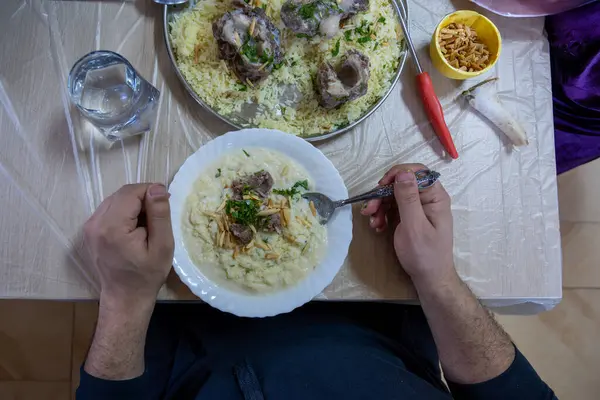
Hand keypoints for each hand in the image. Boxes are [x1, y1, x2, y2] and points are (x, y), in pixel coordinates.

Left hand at [83, 183, 173, 309]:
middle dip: (142, 198)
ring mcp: (89, 226)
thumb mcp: (162, 246)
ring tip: (147, 223)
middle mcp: (95, 223)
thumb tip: (157, 188)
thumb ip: (159, 215)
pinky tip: (134, 228)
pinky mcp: (90, 230)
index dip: (151, 192)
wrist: (125, 298)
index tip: (165, 205)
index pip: (132, 192)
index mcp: (112, 227)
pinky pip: (109, 209)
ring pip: (115, 199)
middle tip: (158, 216)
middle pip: (122, 194)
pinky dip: (124, 212)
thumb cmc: (147, 275)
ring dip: (133, 204)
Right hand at [361, 164, 454, 283]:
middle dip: (383, 195)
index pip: (417, 172)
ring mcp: (418, 208)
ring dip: (380, 207)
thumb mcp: (414, 225)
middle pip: (401, 184)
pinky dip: (382, 215)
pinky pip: (392, 208)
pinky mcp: (409, 217)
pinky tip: (378, 227)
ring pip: (394, 196)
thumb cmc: (424, 254)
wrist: (429, 278)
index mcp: (435, 197)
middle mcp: (427, 199)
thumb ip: (408, 198)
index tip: (382, 186)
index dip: (398, 174)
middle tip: (369, 209)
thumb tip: (403, 173)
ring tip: (373, 222)